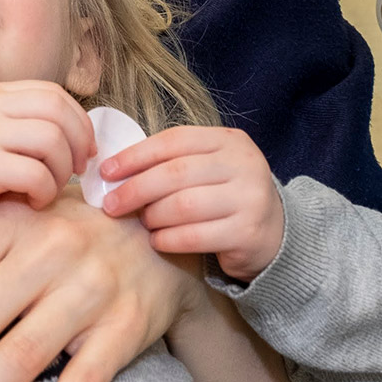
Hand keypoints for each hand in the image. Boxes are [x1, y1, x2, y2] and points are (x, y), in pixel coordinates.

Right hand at [0, 80, 96, 220]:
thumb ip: (24, 127)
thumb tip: (81, 139)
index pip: (51, 93)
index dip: (78, 120)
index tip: (85, 148)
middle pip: (56, 111)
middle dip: (78, 142)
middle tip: (77, 170)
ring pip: (50, 140)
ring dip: (60, 170)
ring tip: (49, 189)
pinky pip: (33, 174)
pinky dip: (44, 190)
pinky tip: (34, 202)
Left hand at [95, 125, 286, 281]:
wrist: (275, 233)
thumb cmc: (227, 196)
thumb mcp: (209, 168)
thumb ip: (173, 163)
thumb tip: (116, 171)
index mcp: (229, 140)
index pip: (174, 141)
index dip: (136, 155)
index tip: (107, 172)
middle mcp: (243, 164)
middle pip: (176, 173)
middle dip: (136, 189)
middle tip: (112, 204)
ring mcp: (249, 198)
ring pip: (184, 205)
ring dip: (153, 216)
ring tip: (144, 222)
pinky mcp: (247, 232)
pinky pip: (195, 236)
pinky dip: (168, 239)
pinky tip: (158, 241)